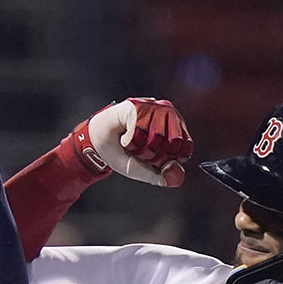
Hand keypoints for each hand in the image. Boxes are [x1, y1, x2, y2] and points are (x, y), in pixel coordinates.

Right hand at [65, 98, 192, 186]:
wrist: (97, 144)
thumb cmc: (122, 153)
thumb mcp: (143, 170)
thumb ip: (161, 176)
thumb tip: (177, 177)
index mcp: (174, 128)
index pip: (185, 147)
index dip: (169, 159)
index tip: (154, 160)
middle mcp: (168, 115)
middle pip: (173, 143)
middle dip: (154, 156)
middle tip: (141, 152)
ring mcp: (153, 108)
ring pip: (157, 137)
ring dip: (140, 148)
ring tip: (132, 143)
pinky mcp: (138, 106)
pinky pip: (140, 131)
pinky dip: (129, 141)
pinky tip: (124, 137)